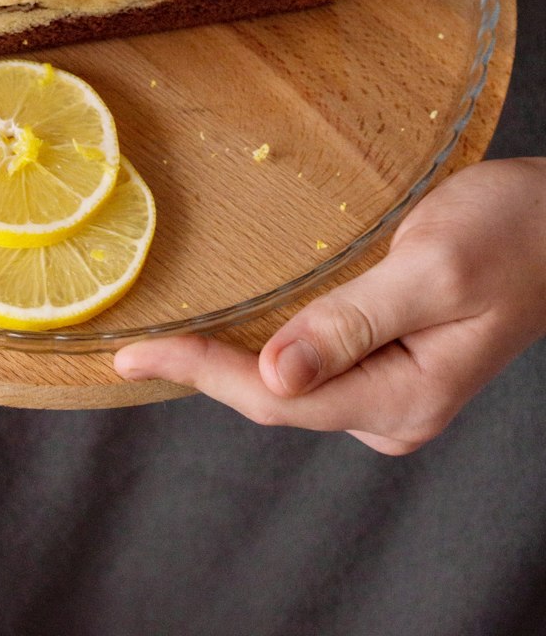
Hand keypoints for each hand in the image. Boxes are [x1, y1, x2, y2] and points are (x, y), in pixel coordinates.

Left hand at [114, 158, 545, 454]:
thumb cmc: (509, 234)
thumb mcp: (431, 269)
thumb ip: (352, 322)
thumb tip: (279, 376)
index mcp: (404, 395)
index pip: (279, 397)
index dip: (201, 373)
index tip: (138, 352)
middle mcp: (394, 407)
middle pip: (276, 399)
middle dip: (204, 373)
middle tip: (133, 347)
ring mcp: (392, 387)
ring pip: (290, 384)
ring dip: (229, 362)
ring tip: (166, 340)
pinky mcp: (391, 359)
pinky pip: (312, 363)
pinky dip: (264, 345)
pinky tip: (232, 325)